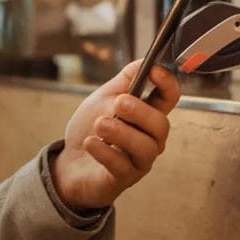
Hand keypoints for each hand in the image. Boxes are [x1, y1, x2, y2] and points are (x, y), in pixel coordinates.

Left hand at [52, 61, 180, 211]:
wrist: (69, 160)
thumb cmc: (91, 128)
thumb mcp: (106, 96)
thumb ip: (127, 79)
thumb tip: (147, 60)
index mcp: (148, 114)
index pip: (170, 98)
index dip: (168, 84)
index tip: (154, 71)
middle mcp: (150, 138)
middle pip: (161, 125)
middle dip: (141, 111)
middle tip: (118, 103)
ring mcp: (140, 160)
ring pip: (146, 147)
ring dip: (121, 132)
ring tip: (99, 124)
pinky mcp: (124, 178)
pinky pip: (122, 165)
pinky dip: (104, 151)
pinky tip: (90, 142)